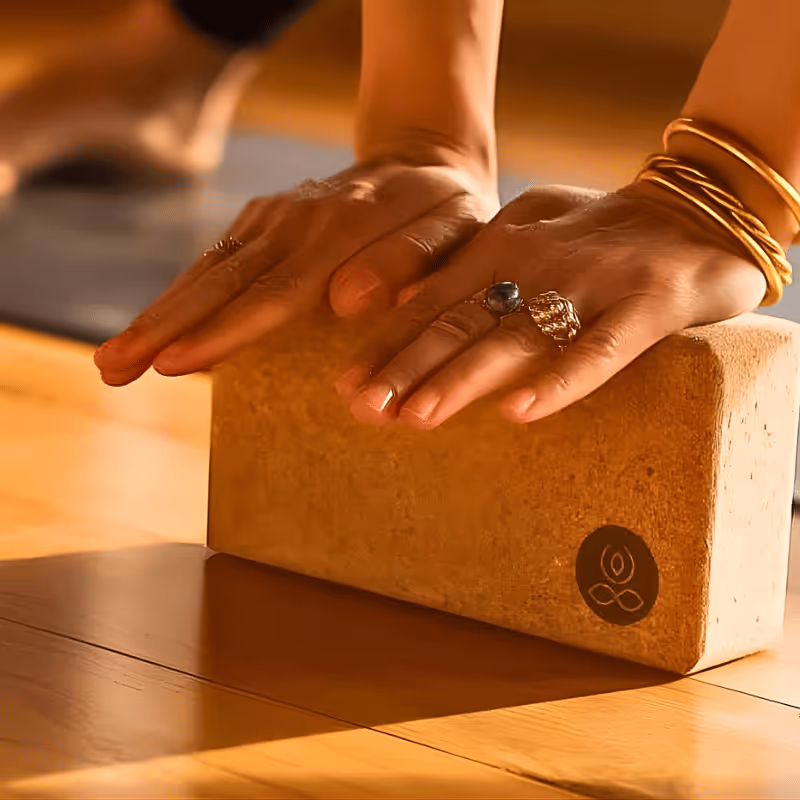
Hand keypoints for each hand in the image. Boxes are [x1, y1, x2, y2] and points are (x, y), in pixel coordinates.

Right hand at [94, 159, 498, 385]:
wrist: (423, 163)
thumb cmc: (447, 214)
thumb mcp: (453, 233)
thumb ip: (407, 263)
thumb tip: (345, 301)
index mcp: (344, 230)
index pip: (274, 291)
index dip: (222, 331)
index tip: (173, 362)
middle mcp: (296, 221)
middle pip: (221, 280)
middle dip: (163, 327)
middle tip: (112, 369)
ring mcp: (273, 218)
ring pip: (206, 270)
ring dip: (157, 315)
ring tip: (111, 361)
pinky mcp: (262, 221)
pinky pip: (215, 260)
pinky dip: (180, 295)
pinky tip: (152, 326)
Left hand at [337, 181, 767, 427]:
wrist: (699, 205)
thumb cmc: (600, 232)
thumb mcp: (525, 231)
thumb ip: (469, 264)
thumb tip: (406, 302)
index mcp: (501, 248)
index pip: (433, 304)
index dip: (389, 346)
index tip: (346, 388)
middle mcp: (535, 263)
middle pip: (461, 322)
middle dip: (407, 367)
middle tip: (361, 410)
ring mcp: (591, 284)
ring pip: (517, 336)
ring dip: (464, 376)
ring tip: (416, 416)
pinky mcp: (648, 304)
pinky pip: (600, 349)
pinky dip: (561, 380)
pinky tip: (521, 414)